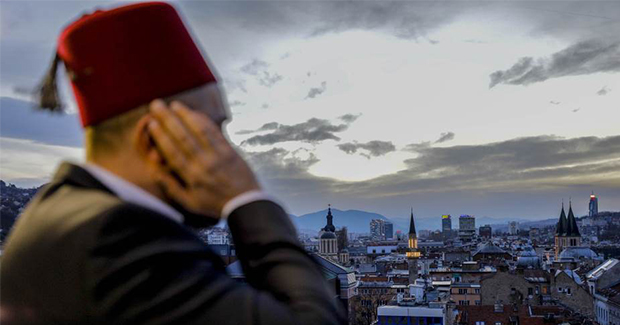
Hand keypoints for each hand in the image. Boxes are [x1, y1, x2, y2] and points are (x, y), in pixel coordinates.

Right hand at [147, 99, 259, 217]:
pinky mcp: (229, 150)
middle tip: (157, 105)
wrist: (245, 203)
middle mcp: (204, 163)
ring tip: (174, 105)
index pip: (173, 152)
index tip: (152, 123)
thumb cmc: (214, 204)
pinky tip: (195, 113)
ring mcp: (218, 155)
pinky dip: (204, 121)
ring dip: (186, 116)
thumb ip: (171, 187)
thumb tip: (154, 171)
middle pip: (183, 137)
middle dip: (168, 119)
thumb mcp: (189, 202)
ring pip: (199, 131)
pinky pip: (215, 132)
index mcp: (192, 176)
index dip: (161, 136)